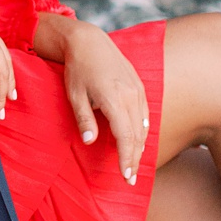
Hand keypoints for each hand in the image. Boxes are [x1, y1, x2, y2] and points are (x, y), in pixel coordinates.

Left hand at [49, 16, 147, 184]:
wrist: (90, 42)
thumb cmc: (77, 69)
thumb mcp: (74, 94)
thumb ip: (84, 118)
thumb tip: (90, 141)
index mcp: (114, 98)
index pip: (125, 135)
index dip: (126, 157)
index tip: (125, 174)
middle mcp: (131, 96)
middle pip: (137, 135)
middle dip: (134, 158)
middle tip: (130, 179)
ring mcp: (138, 91)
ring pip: (144, 126)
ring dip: (140, 147)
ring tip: (133, 165)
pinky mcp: (140, 88)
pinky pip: (145, 114)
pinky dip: (143, 131)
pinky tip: (139, 142)